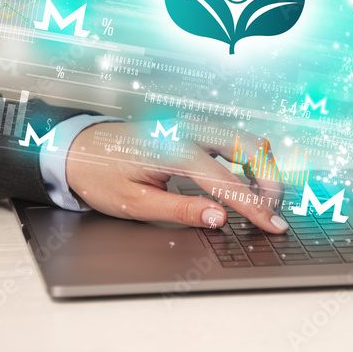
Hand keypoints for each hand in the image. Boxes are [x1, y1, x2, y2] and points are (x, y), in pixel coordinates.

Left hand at [65, 121, 287, 232]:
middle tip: (272, 214)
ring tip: (261, 202)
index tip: (274, 227)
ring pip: (247, 139)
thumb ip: (181, 209)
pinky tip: (246, 184)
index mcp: (173, 149)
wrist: (78, 148)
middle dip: (270, 181)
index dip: (256, 207)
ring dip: (263, 169)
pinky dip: (249, 161)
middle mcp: (188, 129)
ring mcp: (193, 124)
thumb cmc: (101, 176)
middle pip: (251, 147)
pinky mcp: (194, 127)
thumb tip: (220, 218)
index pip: (228, 181)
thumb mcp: (134, 203)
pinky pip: (234, 139)